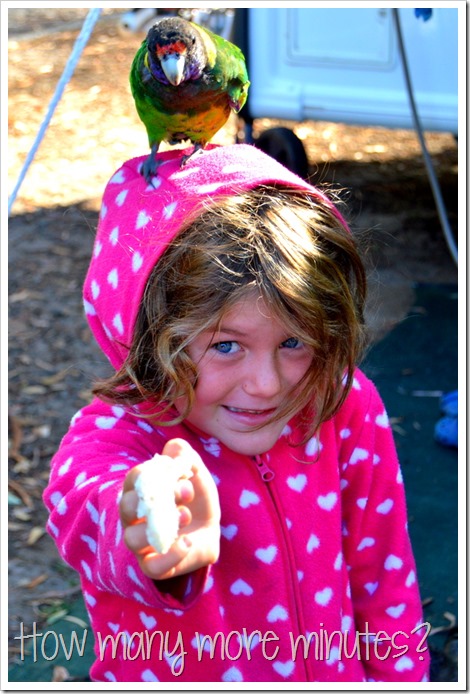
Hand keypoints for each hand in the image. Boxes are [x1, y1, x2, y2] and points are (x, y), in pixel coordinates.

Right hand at [120, 438, 220, 580]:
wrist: (209, 528)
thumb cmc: (194, 497)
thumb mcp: (194, 473)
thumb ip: (184, 457)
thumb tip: (174, 447)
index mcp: (139, 492)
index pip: (132, 480)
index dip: (151, 473)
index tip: (178, 472)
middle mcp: (133, 519)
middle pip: (126, 508)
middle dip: (154, 499)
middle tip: (186, 491)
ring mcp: (141, 544)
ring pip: (132, 540)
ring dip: (159, 527)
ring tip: (186, 516)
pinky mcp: (155, 566)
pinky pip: (152, 567)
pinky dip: (170, 556)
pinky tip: (188, 542)